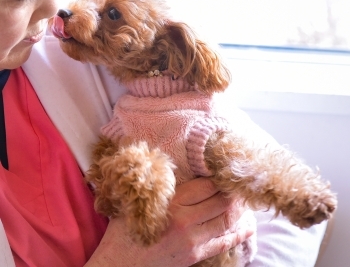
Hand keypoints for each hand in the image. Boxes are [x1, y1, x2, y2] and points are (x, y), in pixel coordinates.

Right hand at [85, 177, 252, 266]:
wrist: (119, 266)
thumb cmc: (124, 231)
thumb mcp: (137, 202)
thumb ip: (158, 186)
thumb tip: (175, 167)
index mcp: (170, 202)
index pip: (206, 185)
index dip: (218, 177)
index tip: (224, 171)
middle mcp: (184, 220)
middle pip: (221, 201)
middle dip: (233, 191)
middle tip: (239, 183)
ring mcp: (192, 240)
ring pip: (226, 220)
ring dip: (240, 209)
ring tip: (244, 200)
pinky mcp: (195, 255)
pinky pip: (224, 241)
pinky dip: (239, 232)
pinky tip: (248, 225)